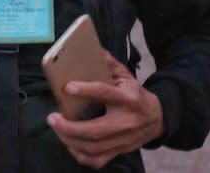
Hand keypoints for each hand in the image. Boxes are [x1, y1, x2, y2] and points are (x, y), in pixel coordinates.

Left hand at [47, 51, 163, 168]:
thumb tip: (92, 49)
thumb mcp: (126, 77)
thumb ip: (109, 64)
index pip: (105, 94)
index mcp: (128, 99)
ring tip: (57, 128)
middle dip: (69, 127)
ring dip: (69, 140)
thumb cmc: (135, 95)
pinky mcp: (120, 151)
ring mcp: (123, 140)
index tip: (67, 88)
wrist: (158, 120)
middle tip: (52, 118)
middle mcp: (126, 122)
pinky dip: (79, 154)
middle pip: (95, 130)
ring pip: (93, 147)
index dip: (86, 91)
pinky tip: (69, 143)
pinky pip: (97, 159)